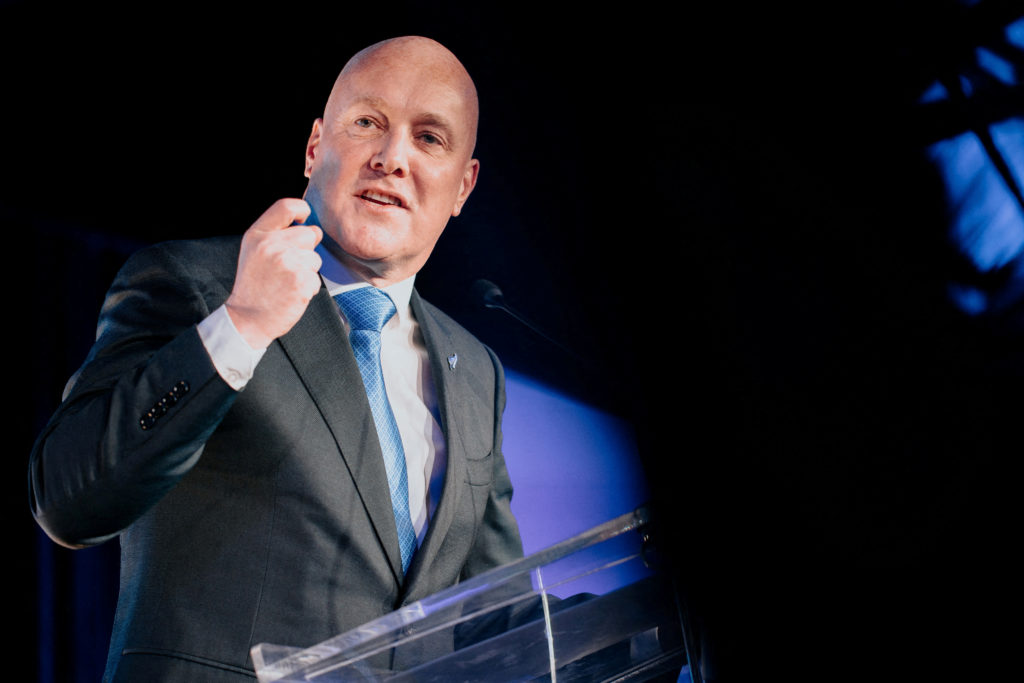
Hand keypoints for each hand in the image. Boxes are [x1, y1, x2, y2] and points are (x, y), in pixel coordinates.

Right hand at [225, 198, 322, 348]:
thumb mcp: (254, 251)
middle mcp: (271, 245)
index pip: (287, 206)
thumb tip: (311, 226)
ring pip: (315, 258)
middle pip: (310, 233)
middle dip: (306, 250)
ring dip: (307, 271)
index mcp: (258, 235)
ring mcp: (287, 263)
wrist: (247, 318)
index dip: (302, 210)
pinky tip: (290, 293)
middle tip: (287, 267)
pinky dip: (308, 288)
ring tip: (286, 282)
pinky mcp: (301, 281)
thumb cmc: (255, 285)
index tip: (304, 220)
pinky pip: (316, 278)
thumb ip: (276, 234)